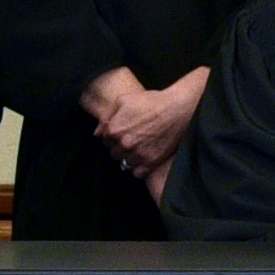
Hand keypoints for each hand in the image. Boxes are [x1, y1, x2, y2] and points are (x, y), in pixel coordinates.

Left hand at [83, 60, 209, 179]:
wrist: (177, 109)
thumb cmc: (150, 102)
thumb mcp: (124, 100)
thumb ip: (107, 116)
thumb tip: (97, 134)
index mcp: (114, 130)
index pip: (105, 140)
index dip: (114, 136)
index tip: (125, 131)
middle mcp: (123, 145)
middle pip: (114, 153)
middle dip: (121, 147)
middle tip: (133, 138)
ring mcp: (137, 155)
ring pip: (125, 164)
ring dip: (130, 157)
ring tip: (140, 147)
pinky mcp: (151, 163)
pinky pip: (137, 173)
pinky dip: (139, 168)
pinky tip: (145, 157)